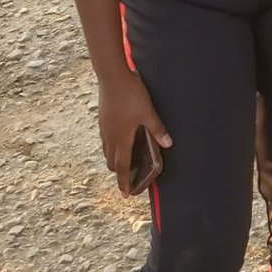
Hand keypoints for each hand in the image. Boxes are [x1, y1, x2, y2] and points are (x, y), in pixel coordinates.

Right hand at [97, 69, 171, 195]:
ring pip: (107, 151)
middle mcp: (109, 138)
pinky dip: (112, 147)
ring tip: (125, 161)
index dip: (124, 182)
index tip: (126, 194)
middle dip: (119, 172)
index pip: (121, 167)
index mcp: (121, 139)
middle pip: (112, 162)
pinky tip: (120, 140)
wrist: (112, 77)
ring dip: (115, 159)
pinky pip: (106, 140)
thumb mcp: (148, 112)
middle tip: (129, 177)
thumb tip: (168, 144)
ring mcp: (104, 129)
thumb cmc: (131, 95)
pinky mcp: (102, 120)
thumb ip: (157, 129)